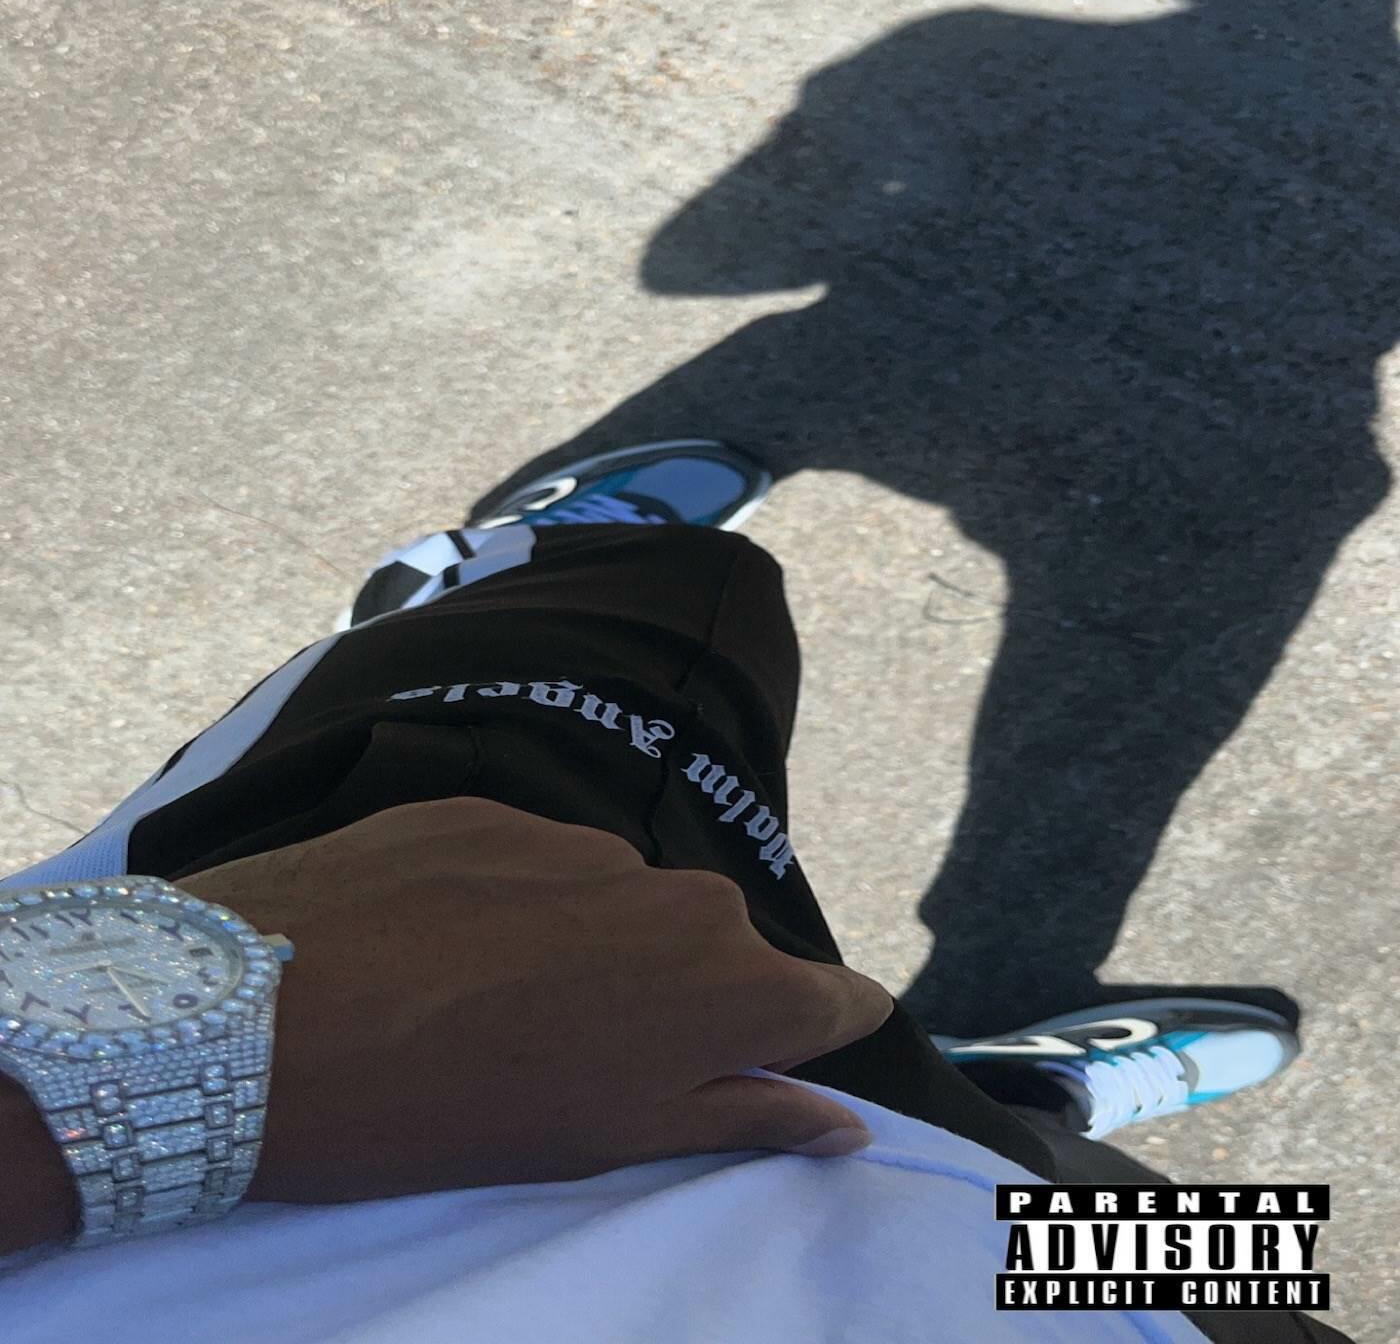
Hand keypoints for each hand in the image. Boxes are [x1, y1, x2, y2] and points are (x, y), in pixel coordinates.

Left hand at [176, 796, 893, 1203]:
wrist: (259, 1015)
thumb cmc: (447, 1114)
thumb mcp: (606, 1138)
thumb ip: (744, 1115)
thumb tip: (844, 1123)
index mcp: (726, 984)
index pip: (837, 998)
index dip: (809, 1033)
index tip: (765, 1060)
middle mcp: (679, 894)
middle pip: (718, 946)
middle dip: (676, 994)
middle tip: (580, 1050)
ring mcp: (584, 838)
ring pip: (623, 901)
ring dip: (588, 944)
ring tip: (490, 997)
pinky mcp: (497, 805)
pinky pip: (540, 860)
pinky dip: (512, 900)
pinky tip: (437, 943)